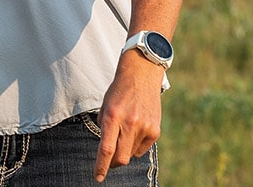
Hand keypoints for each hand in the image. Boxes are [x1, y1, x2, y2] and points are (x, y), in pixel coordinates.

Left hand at [93, 51, 164, 181]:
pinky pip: (142, 148)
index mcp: (113, 116)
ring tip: (123, 132)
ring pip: (131, 154)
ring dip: (124, 150)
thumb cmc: (118, 91)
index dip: (101, 166)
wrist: (141, 76)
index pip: (106, 148)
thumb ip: (105, 128)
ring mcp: (144, 127)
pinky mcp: (155, 131)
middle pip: (120, 157)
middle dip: (112, 164)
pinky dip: (135, 145)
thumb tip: (107, 150)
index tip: (97, 177)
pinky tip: (134, 130)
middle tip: (108, 161)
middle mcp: (130, 123)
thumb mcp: (105, 106)